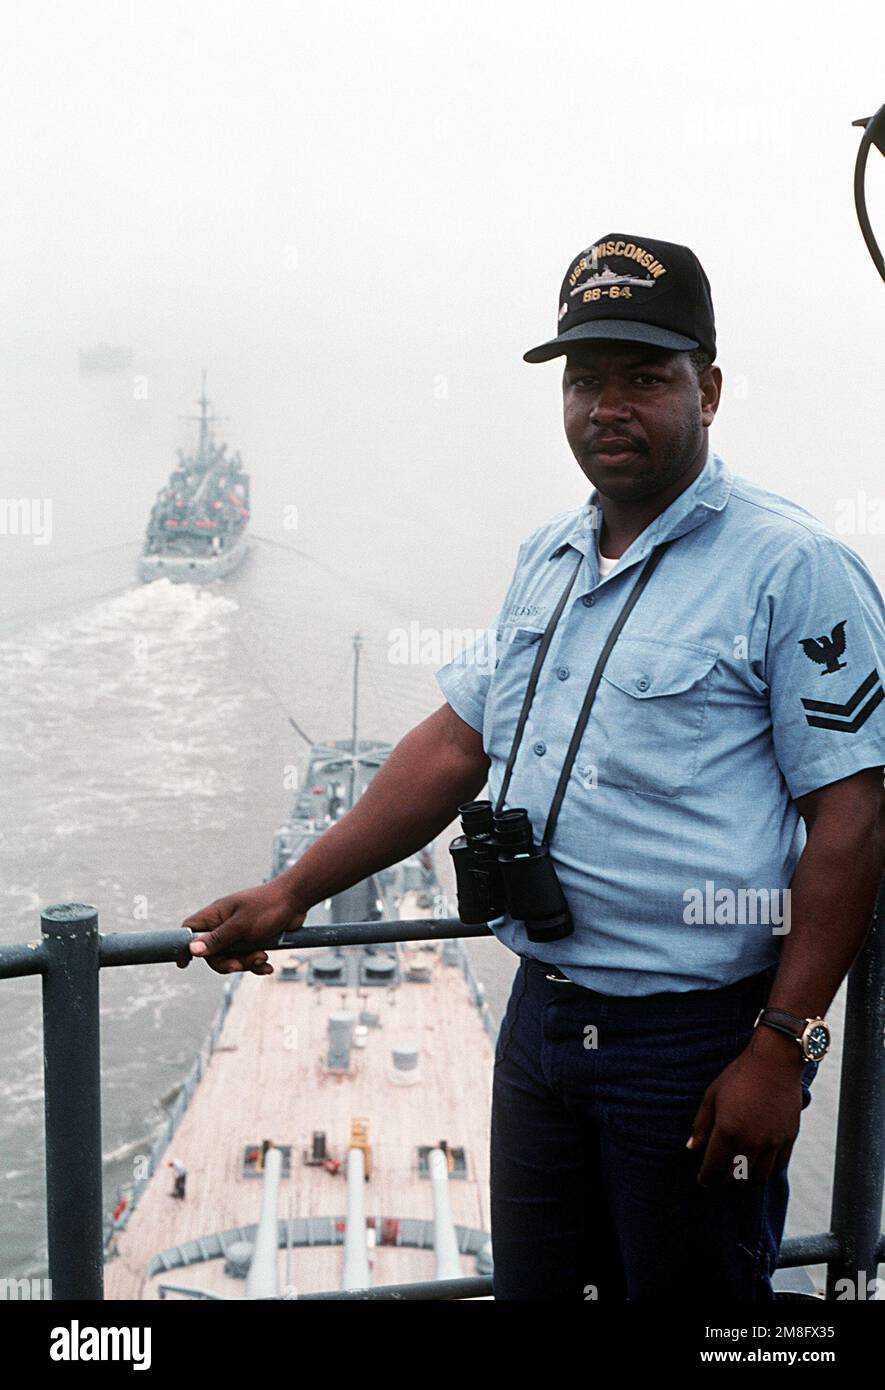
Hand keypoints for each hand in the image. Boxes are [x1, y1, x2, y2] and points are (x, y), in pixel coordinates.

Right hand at [178, 881, 306, 974]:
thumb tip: (193, 950)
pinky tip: (267, 966)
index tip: (184, 964)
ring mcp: (239, 932)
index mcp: (216, 915)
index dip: (185, 946)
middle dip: (227, 962)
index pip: (190, 930)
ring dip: (246, 963)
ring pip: (232, 957)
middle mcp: (224, 924)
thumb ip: (218, 939)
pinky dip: (256, 964)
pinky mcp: (253, 940)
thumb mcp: (242, 926)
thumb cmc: (268, 907)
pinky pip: (247, 958)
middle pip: (212, 952)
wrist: (296, 900)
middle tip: (240, 965)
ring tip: (262, 958)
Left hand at [686, 1031, 805, 1186]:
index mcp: (728, 1130)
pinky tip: (756, 1167)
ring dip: (744, 1182)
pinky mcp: (788, 1139)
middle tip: (717, 1180)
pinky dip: (765, 1172)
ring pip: (757, 1178)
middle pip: (735, 1178)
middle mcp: (751, 1142)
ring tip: (736, 1176)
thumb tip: (691, 1148)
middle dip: (722, 1183)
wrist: (774, 1062)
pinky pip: (777, 1167)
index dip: (705, 1177)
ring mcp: (772, 1143)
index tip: (702, 1179)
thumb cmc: (739, 1075)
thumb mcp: (711, 1096)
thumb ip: (701, 1125)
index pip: (713, 1166)